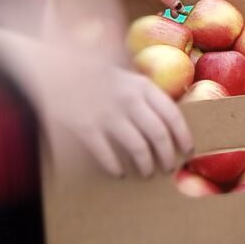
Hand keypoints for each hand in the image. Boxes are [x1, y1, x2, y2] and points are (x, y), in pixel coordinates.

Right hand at [9, 0, 192, 177]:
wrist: (56, 70)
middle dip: (167, 155)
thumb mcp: (128, 78)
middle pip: (158, 135)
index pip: (172, 115)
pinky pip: (105, 153)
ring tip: (147, 173)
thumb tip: (173, 121)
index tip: (188, 150)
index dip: (183, 136)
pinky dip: (114, 166)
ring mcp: (107, 114)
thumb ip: (148, 96)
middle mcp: (129, 100)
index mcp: (143, 86)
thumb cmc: (96, 76)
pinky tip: (118, 172)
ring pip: (137, 147)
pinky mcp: (85, 127)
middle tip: (168, 168)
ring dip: (145, 165)